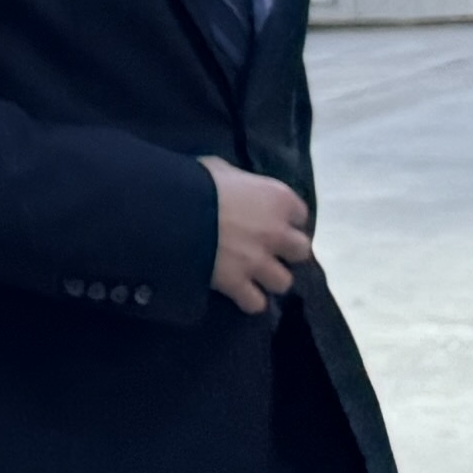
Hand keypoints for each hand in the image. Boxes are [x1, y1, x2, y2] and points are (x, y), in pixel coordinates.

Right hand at [202, 160, 315, 312]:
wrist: (172, 211)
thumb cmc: (197, 182)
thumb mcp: (220, 169)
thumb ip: (238, 181)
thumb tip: (234, 186)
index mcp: (277, 199)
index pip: (300, 213)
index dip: (285, 217)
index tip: (271, 218)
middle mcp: (276, 232)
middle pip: (301, 251)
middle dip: (286, 251)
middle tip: (266, 248)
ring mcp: (259, 261)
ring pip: (283, 282)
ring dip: (270, 278)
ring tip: (253, 275)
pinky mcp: (238, 284)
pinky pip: (256, 303)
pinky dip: (248, 300)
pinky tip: (238, 293)